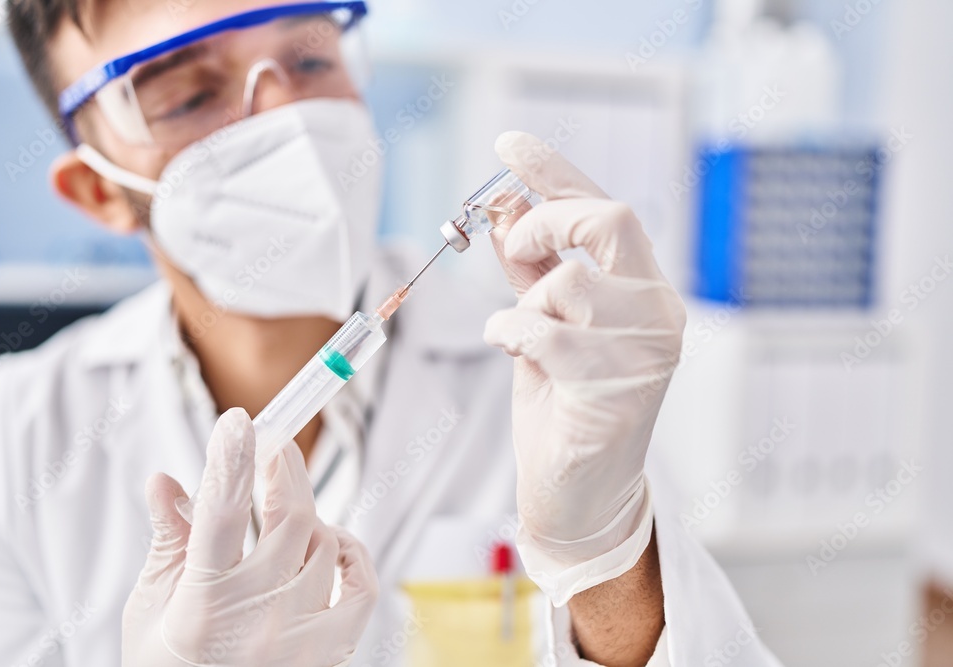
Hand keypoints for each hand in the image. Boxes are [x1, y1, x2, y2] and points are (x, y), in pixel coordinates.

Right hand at [123, 408, 377, 665]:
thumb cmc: (167, 663)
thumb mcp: (149, 608)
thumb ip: (168, 540)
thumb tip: (165, 479)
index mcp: (200, 603)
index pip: (219, 515)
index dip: (232, 460)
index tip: (239, 421)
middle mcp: (256, 619)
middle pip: (290, 516)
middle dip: (283, 468)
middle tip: (274, 443)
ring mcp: (298, 638)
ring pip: (326, 542)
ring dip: (308, 515)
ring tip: (283, 515)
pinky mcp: (328, 652)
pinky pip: (361, 585)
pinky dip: (352, 555)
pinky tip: (332, 544)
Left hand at [483, 132, 686, 605]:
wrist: (580, 489)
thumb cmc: (563, 403)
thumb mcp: (542, 321)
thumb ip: (529, 268)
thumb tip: (504, 207)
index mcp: (642, 288)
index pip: (603, 207)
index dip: (555, 170)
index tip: (509, 144)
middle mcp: (657, 311)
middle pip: (611, 221)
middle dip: (547, 221)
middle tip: (515, 246)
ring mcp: (645, 350)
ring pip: (570, 282)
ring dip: (528, 303)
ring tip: (522, 334)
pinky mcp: (618, 389)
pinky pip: (545, 333)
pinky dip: (511, 333)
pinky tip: (511, 351)